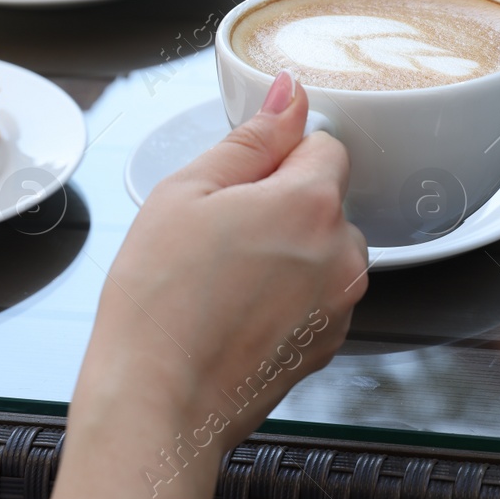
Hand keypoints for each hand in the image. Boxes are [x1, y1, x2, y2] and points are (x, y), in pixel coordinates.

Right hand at [46, 71, 366, 498]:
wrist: (156, 404)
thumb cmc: (158, 301)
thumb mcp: (186, 192)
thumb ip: (250, 138)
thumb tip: (290, 94)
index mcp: (311, 203)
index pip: (323, 145)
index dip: (276, 156)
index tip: (236, 183)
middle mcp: (342, 254)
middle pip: (325, 200)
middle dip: (280, 206)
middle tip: (216, 235)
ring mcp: (339, 305)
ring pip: (321, 250)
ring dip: (286, 252)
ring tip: (221, 280)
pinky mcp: (328, 345)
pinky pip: (316, 296)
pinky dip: (285, 297)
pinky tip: (234, 313)